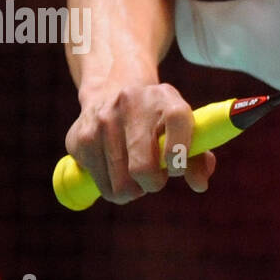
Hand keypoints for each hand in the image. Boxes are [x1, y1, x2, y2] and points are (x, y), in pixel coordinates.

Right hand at [65, 82, 216, 204]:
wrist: (112, 89)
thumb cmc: (157, 119)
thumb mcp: (182, 129)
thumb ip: (198, 158)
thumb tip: (200, 185)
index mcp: (165, 99)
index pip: (176, 126)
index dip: (177, 157)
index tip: (174, 168)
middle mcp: (131, 104)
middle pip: (142, 169)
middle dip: (152, 184)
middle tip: (153, 178)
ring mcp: (102, 120)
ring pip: (120, 185)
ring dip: (132, 190)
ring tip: (133, 173)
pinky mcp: (80, 138)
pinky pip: (101, 185)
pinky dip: (111, 186)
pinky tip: (114, 167)